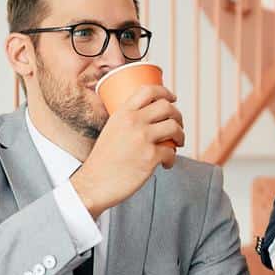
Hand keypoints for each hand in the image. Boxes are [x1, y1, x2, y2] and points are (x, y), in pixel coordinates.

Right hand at [71, 84, 184, 217]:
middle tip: (177, 126)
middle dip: (178, 116)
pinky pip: (172, 152)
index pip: (148, 90)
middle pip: (167, 107)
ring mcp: (143, 139)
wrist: (94, 184)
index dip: (165, 92)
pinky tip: (166, 164)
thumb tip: (148, 121)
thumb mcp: (111, 131)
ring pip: (174, 127)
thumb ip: (127, 122)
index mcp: (122, 113)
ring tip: (177, 144)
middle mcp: (133, 122)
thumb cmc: (102, 161)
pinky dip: (172, 159)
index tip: (173, 98)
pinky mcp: (150, 157)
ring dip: (180, 136)